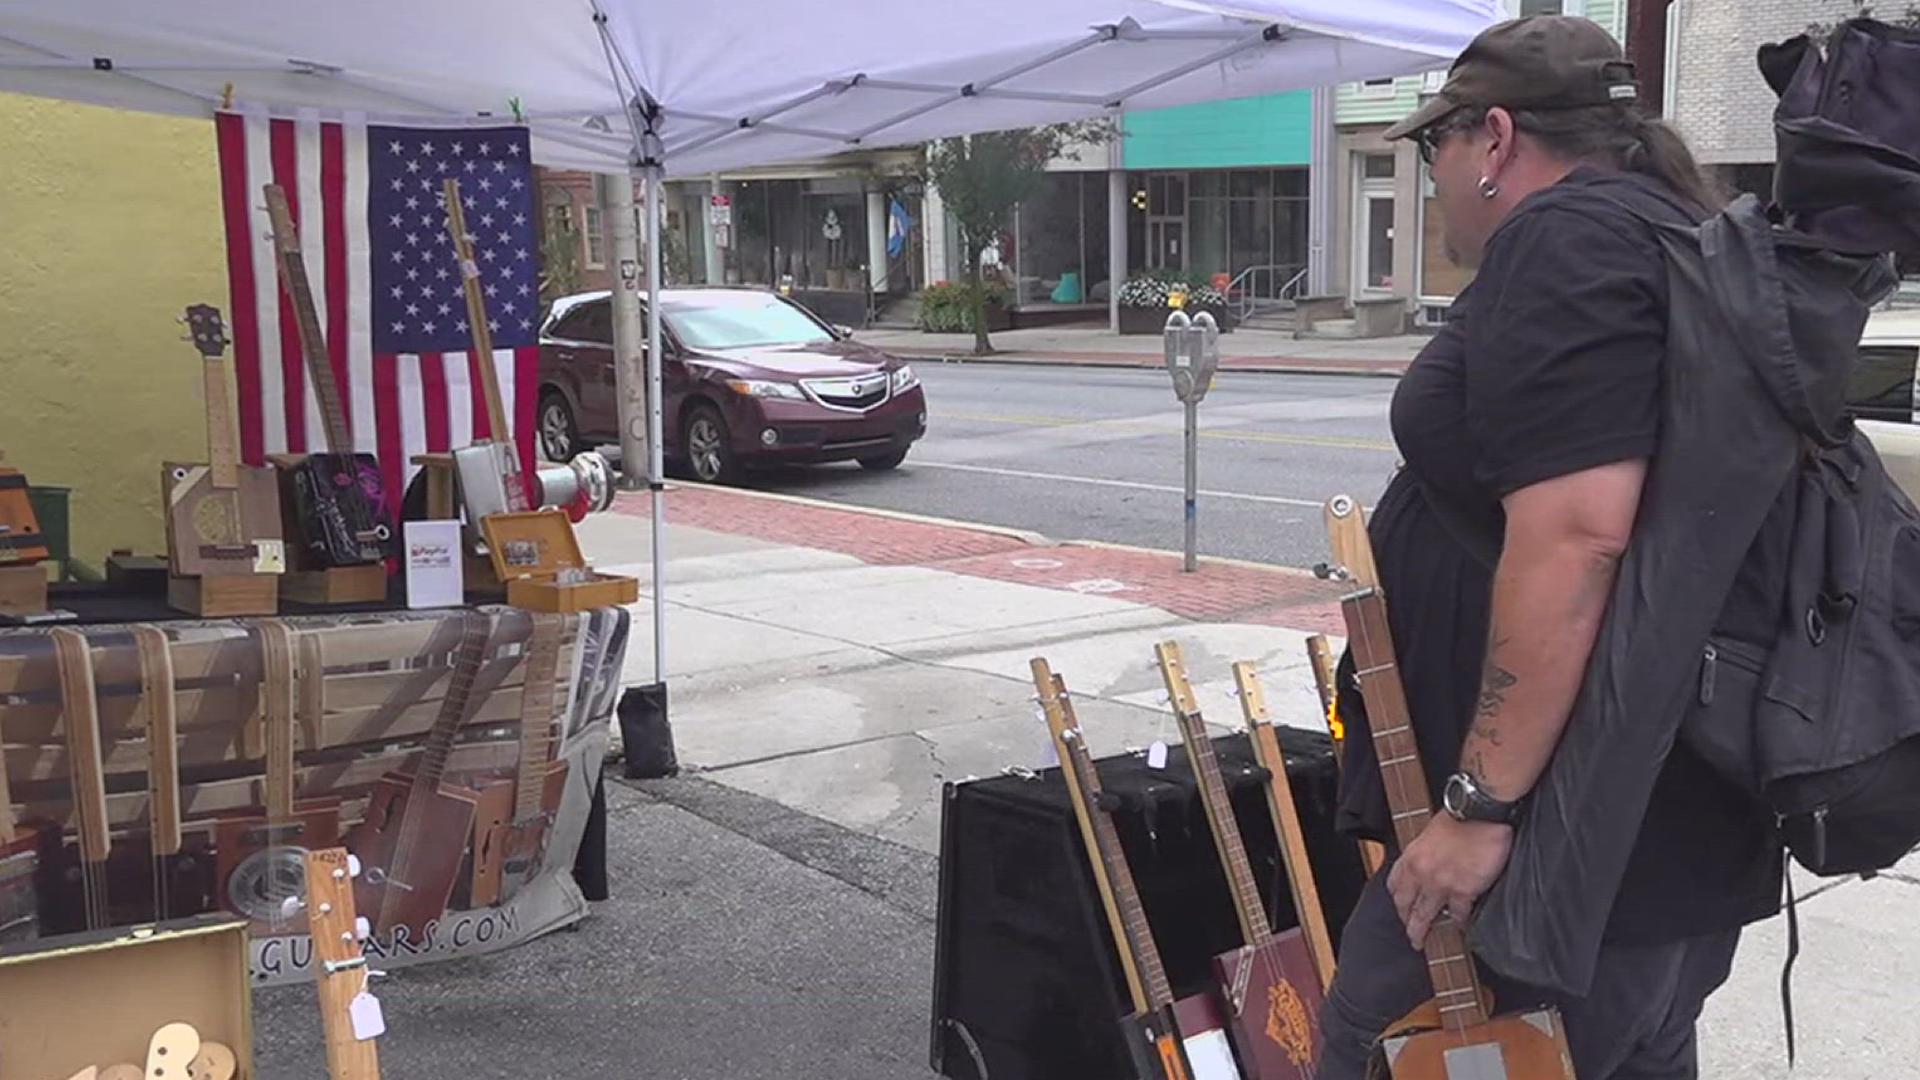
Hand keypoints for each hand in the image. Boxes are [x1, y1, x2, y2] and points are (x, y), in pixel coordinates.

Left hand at [1386, 814, 1514, 949]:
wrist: (1479, 812)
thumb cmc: (1459, 817)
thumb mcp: (1430, 833)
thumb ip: (1426, 853)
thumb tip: (1429, 865)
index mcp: (1411, 856)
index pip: (1395, 885)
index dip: (1398, 900)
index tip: (1401, 908)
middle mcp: (1421, 873)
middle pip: (1406, 906)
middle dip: (1407, 923)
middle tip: (1410, 936)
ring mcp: (1441, 884)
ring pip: (1425, 916)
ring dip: (1422, 931)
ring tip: (1423, 942)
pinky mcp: (1463, 890)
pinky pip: (1458, 914)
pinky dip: (1458, 923)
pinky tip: (1459, 927)